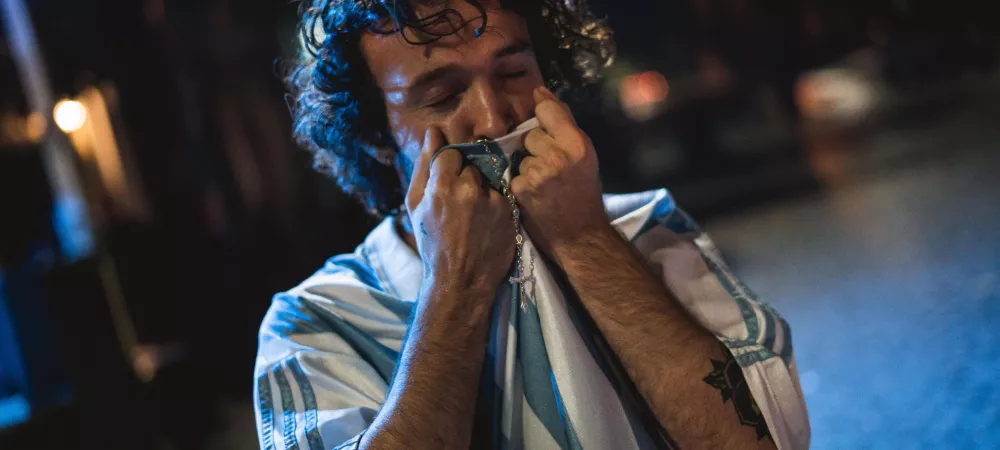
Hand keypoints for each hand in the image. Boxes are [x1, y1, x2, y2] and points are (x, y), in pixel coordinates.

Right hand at [406, 127, 515, 299]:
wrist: (461, 280)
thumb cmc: (432, 242)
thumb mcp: (415, 205)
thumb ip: (423, 166)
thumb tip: (432, 132)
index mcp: (441, 186)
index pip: (450, 151)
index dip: (449, 164)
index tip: (448, 178)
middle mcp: (469, 189)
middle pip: (472, 162)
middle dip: (467, 174)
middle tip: (462, 199)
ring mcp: (492, 200)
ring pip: (488, 177)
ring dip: (483, 187)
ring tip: (475, 212)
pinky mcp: (510, 210)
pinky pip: (502, 193)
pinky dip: (496, 202)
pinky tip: (488, 220)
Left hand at [511, 87, 609, 256]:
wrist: (579, 234)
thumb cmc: (584, 191)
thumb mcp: (584, 155)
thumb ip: (565, 123)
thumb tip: (541, 92)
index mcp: (577, 144)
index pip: (547, 109)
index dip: (542, 113)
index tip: (542, 117)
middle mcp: (556, 156)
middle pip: (530, 133)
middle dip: (537, 146)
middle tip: (551, 165)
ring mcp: (535, 173)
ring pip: (521, 154)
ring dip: (528, 165)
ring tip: (544, 182)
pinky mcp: (519, 189)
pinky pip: (513, 173)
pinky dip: (520, 182)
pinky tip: (534, 194)